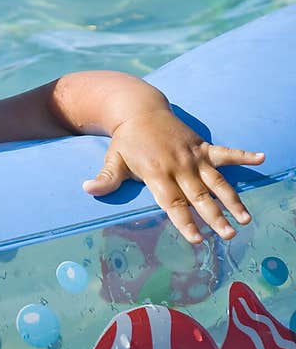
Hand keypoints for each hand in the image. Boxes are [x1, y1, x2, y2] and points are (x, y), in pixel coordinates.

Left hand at [82, 108, 264, 243]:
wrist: (138, 110)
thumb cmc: (125, 140)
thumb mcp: (113, 160)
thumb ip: (105, 178)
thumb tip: (87, 189)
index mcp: (156, 173)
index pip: (173, 203)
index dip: (185, 222)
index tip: (197, 239)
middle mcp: (178, 166)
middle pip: (199, 197)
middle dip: (215, 217)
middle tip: (229, 235)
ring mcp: (193, 156)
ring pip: (216, 181)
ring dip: (232, 199)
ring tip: (246, 217)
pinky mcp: (202, 146)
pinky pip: (226, 152)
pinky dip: (243, 155)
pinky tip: (262, 158)